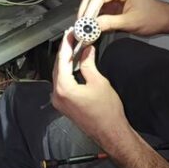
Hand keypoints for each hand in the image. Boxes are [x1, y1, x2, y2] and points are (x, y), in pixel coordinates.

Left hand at [51, 30, 128, 147]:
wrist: (110, 133)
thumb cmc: (106, 112)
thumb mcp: (98, 82)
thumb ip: (89, 64)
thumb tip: (87, 51)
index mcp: (64, 89)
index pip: (62, 60)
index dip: (66, 45)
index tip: (69, 34)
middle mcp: (57, 96)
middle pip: (58, 67)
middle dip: (66, 52)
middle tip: (73, 38)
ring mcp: (59, 102)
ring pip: (59, 76)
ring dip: (66, 62)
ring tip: (75, 48)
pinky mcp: (64, 105)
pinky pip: (62, 84)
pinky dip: (67, 73)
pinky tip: (74, 65)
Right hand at [77, 0, 168, 36]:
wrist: (163, 19)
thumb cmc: (153, 16)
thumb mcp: (130, 22)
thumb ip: (109, 23)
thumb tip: (92, 27)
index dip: (88, 11)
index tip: (83, 24)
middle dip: (84, 13)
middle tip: (80, 28)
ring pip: (92, 2)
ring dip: (87, 16)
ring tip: (84, 30)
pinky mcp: (113, 3)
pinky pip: (98, 8)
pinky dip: (93, 18)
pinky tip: (91, 28)